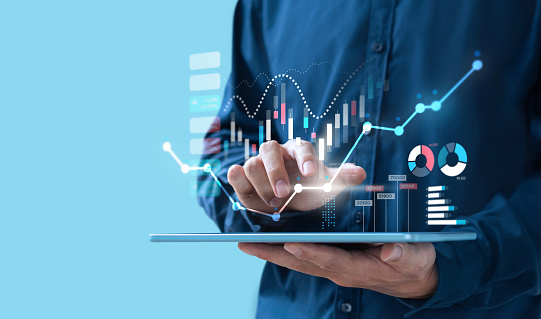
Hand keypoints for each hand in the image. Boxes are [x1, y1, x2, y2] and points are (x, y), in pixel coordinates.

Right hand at [227, 140, 365, 212]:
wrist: (285, 206)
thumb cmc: (307, 191)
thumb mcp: (324, 187)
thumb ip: (340, 179)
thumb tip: (361, 173)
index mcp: (297, 151)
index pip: (301, 146)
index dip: (305, 158)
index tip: (310, 173)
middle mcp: (275, 153)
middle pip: (268, 149)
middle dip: (275, 172)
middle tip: (284, 194)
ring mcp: (256, 164)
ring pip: (251, 164)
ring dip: (261, 185)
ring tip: (274, 204)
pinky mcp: (241, 177)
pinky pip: (234, 173)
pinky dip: (240, 184)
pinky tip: (251, 196)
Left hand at [238, 242, 437, 298]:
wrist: (411, 276)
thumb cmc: (413, 264)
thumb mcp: (415, 257)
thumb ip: (403, 254)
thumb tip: (390, 251)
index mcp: (358, 268)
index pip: (330, 260)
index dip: (311, 253)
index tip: (291, 244)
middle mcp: (339, 269)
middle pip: (302, 262)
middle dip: (274, 254)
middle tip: (247, 244)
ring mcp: (333, 265)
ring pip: (297, 259)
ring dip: (272, 251)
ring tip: (247, 242)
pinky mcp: (332, 259)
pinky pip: (304, 255)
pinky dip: (284, 248)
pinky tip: (269, 240)